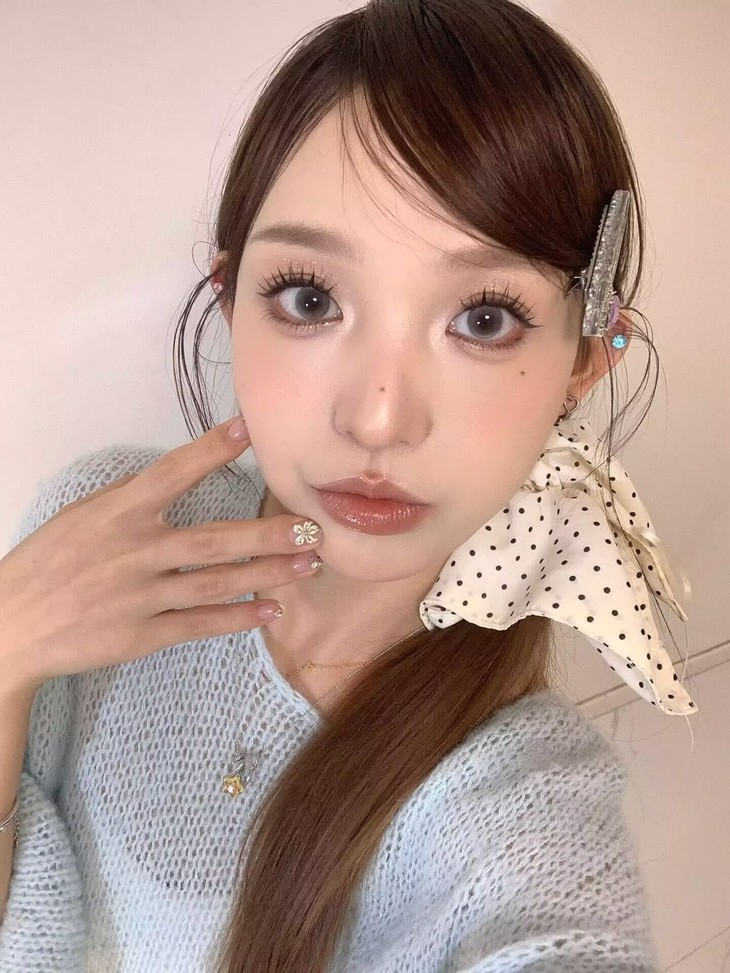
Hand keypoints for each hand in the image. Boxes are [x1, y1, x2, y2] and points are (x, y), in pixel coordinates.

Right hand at [0, 419, 322, 695]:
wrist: (11, 624)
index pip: (171, 474)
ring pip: (215, 584)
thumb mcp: (82, 516)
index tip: (248, 429)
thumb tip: (176, 477)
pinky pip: (199, 625)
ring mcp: (141, 597)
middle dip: (267, 535)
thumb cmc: (49, 561)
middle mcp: (135, 552)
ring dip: (267, 575)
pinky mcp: (141, 636)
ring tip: (308, 565)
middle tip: (313, 528)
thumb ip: (131, 498)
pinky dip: (237, 618)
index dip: (210, 451)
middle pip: (213, 540)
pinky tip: (271, 611)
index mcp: (119, 514)